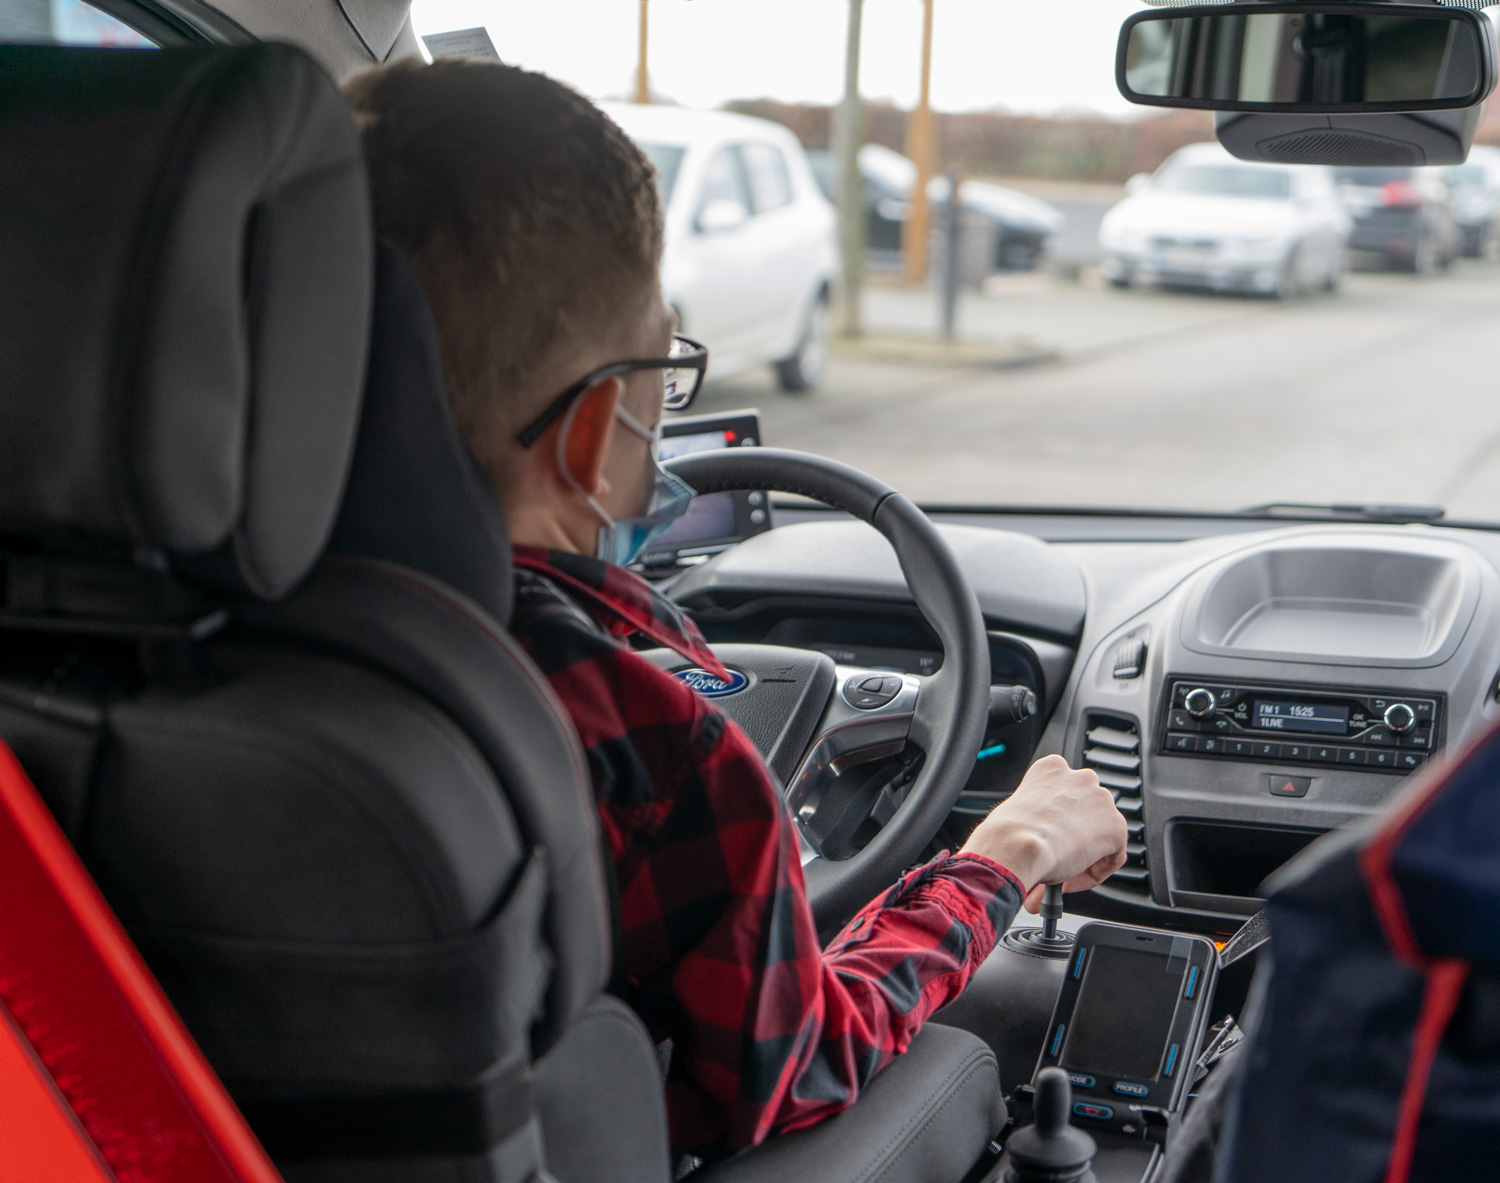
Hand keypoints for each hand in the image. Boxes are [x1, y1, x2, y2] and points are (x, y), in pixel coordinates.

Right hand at [959, 754, 1127, 913]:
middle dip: (1077, 833)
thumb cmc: (1008, 832)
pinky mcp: (1116, 827)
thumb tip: (1042, 835)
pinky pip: (1112, 855)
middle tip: (1060, 856)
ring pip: (1102, 832)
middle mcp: (1081, 777)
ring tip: (1066, 871)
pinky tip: (1072, 880)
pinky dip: (1096, 872)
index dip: (1059, 820)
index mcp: (1053, 768)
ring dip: (1087, 853)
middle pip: (1088, 809)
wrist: (1018, 845)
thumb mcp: (1019, 810)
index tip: (1049, 838)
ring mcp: (1101, 800)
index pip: (1066, 791)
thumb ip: (1038, 814)